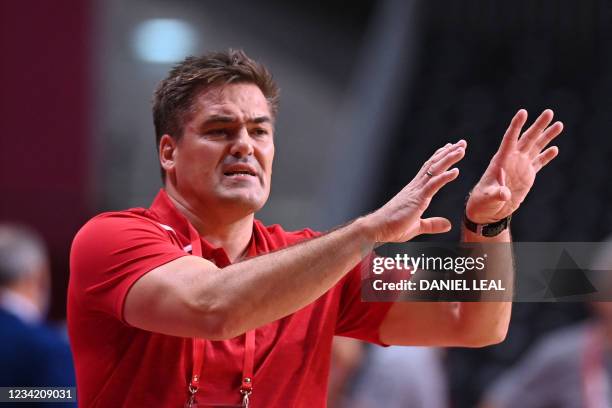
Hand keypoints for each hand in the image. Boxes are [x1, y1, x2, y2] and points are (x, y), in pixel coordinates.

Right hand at [367, 140, 465, 242]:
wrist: (378, 229)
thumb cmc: (392, 227)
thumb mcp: (418, 226)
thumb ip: (433, 224)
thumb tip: (447, 225)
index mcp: (416, 191)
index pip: (430, 170)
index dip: (440, 158)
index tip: (450, 148)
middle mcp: (416, 187)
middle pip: (434, 165)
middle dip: (448, 153)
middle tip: (461, 143)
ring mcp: (416, 191)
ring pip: (435, 170)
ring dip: (449, 159)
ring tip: (461, 150)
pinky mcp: (417, 199)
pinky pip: (433, 185)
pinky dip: (444, 177)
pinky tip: (455, 171)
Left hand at [466, 109, 562, 223]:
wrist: (488, 209)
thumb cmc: (483, 201)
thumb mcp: (489, 197)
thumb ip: (497, 194)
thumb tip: (504, 194)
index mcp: (501, 160)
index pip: (509, 139)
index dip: (516, 126)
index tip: (523, 112)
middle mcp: (512, 159)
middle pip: (527, 138)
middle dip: (538, 125)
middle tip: (549, 112)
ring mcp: (520, 166)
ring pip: (535, 147)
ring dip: (546, 136)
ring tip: (559, 124)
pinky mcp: (527, 174)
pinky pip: (539, 162)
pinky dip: (546, 155)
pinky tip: (554, 148)